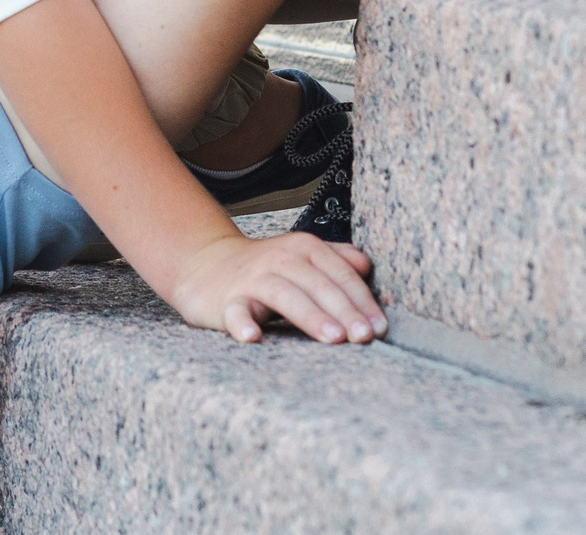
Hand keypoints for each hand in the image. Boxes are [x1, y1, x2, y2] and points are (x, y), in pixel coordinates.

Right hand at [169, 229, 385, 345]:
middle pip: (318, 284)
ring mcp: (252, 279)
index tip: (380, 328)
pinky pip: (234, 311)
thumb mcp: (302, 256)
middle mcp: (280, 259)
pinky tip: (252, 337)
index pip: (341, 274)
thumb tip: (367, 266)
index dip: (362, 300)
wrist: (205, 265)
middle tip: (364, 336)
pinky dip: (241, 323)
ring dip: (310, 315)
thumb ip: (336, 259)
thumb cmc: (265, 269)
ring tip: (333, 337)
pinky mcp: (226, 300)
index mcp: (304, 248)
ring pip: (284, 294)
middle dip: (344, 310)